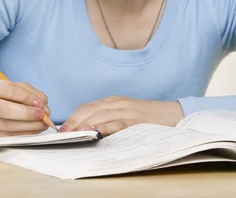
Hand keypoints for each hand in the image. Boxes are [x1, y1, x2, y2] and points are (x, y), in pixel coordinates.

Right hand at [0, 79, 51, 137]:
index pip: (10, 91)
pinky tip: (34, 131)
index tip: (40, 103)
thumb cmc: (0, 96)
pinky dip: (24, 135)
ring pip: (7, 126)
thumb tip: (44, 103)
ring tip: (43, 124)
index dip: (27, 98)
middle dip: (27, 114)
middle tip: (42, 115)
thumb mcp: (13, 87)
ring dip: (29, 126)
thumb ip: (30, 92)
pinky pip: (7, 137)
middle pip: (5, 110)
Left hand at [59, 96, 183, 135]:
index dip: (72, 117)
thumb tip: (88, 132)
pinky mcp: (135, 118)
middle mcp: (117, 102)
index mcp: (113, 101)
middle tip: (62, 134)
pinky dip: (102, 126)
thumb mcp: (125, 115)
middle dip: (73, 121)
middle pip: (89, 109)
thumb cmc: (148, 118)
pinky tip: (93, 131)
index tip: (62, 129)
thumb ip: (109, 119)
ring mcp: (126, 109)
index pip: (87, 107)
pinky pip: (115, 121)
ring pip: (99, 114)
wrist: (173, 114)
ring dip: (83, 124)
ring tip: (71, 134)